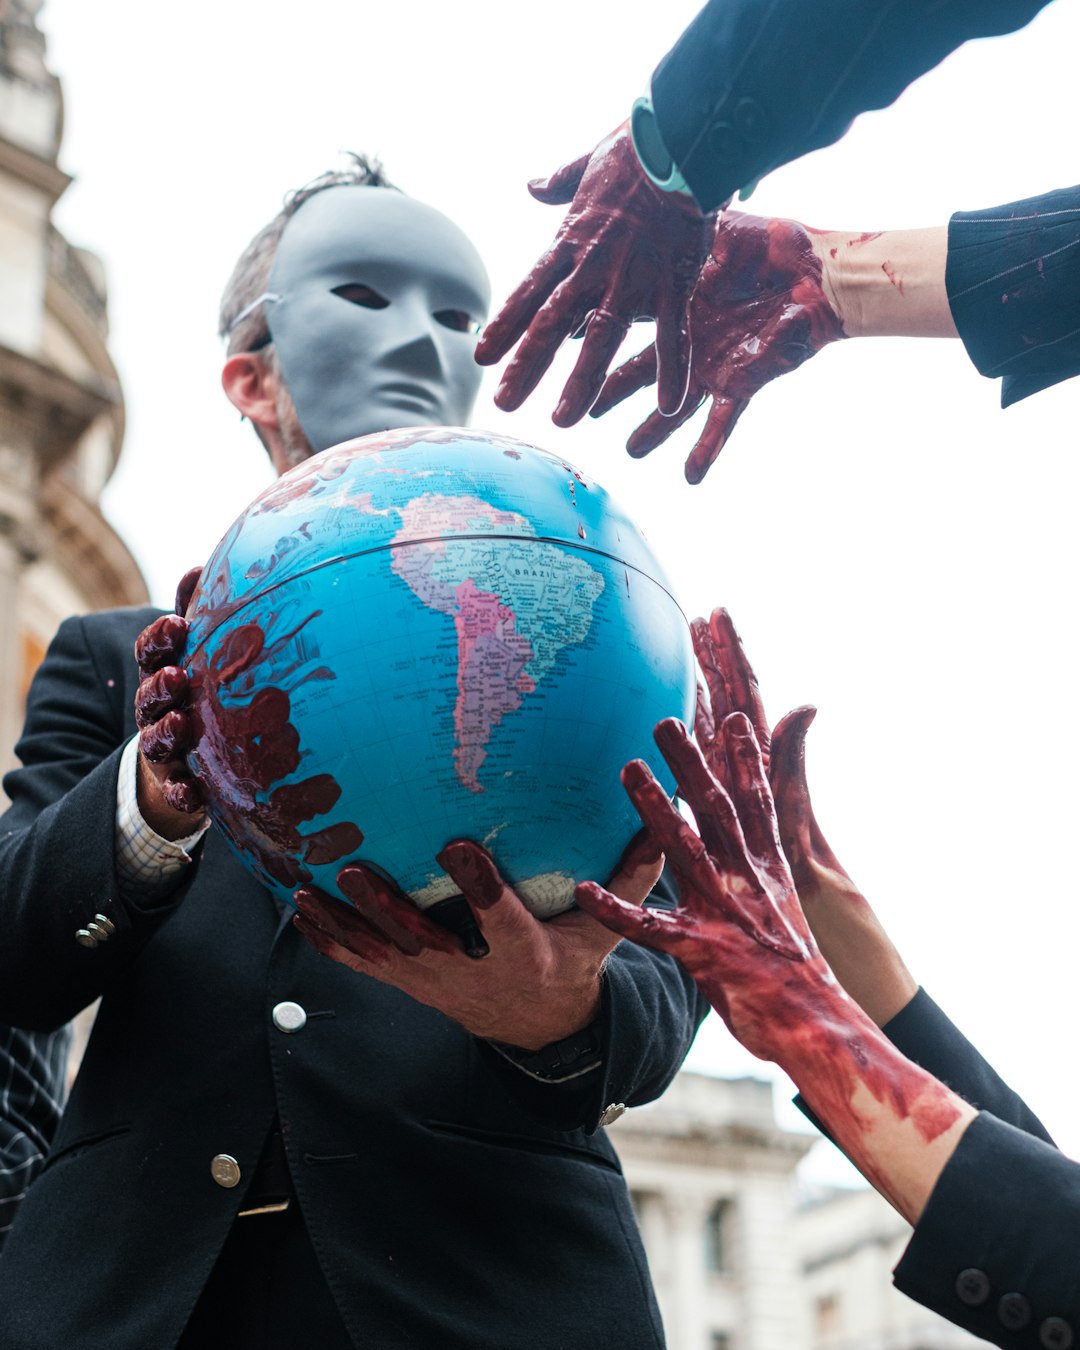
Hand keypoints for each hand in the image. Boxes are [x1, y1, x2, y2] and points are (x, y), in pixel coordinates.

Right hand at [133, 566, 204, 831]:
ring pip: (158, 740)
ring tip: (181, 723)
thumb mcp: (199, 650)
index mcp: (161, 672)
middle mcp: (157, 709)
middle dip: (159, 685)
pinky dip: (182, 793)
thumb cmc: (198, 691)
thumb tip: (199, 565)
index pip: (151, 652)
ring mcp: (165, 748)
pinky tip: (194, 793)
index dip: (160, 639)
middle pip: (149, 696)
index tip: (178, 625)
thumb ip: (199, 614)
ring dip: (167, 732)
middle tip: (176, 676)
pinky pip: (177, 792)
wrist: (189, 758)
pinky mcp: (179, 784)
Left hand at [292, 834, 662, 1049]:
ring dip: (346, 923)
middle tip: (359, 869)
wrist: (536, 1023)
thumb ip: (631, 875)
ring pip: (381, 956)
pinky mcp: (406, 983)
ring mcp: (431, 982)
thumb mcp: (606, 928)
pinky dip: (328, 937)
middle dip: (389, 912)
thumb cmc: (573, 959)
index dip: (480, 891)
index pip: (500, 924)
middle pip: (423, 945)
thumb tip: (660, 811)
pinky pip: (360, 963)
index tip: (461, 846)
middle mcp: (471, 974)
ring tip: (313, 883)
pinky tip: (299, 901)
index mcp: (525, 956)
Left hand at [474, 121, 714, 423]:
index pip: (527, 293)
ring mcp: (632, 279)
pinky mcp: (673, 284)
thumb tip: (534, 185)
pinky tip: (670, 405)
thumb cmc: (637, 148)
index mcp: (570, 243)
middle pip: (551, 325)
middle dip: (526, 366)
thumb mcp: (589, 163)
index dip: (503, 326)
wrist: (681, 137)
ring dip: (580, 382)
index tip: (480, 356)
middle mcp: (592, 268)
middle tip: (503, 403)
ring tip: (562, 421)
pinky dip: (673, 369)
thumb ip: (561, 181)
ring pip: (600, 339)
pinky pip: (672, 334)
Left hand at [577, 717, 973, 1226]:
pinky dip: (618, 909)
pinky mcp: (703, 951)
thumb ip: (760, 857)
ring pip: (685, 851)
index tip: (729, 714)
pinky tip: (585, 891)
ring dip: (657, 810)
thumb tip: (755, 825)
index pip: (756, 802)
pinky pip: (650, 928)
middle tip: (664, 719)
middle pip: (718, 810)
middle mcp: (748, 881)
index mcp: (766, 867)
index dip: (744, 757)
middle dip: (693, 763)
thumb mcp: (782, 901)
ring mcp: (725, 914)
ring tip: (627, 770)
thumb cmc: (788, 965)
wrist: (811, 1024)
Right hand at [591, 212, 844, 482]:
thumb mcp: (711, 229)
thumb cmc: (771, 243)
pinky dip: (707, 450)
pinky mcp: (742, 383)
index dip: (592, 337)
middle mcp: (691, 342)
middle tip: (578, 411)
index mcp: (679, 307)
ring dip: (652, 432)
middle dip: (606, 392)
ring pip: (673, 409)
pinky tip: (690, 477)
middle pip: (637, 373)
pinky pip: (722, 423)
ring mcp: (715, 366)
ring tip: (630, 452)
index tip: (561, 345)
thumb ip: (669, 231)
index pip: (624, 325)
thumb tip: (634, 204)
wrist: (820, 268)